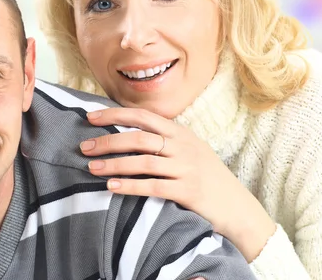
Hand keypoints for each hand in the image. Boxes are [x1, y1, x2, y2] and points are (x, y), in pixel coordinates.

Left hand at [80, 107, 274, 262]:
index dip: (114, 114)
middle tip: (84, 147)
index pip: (142, 115)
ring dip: (114, 164)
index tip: (90, 117)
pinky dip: (130, 186)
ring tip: (91, 168)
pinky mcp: (188, 192)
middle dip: (108, 141)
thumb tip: (127, 130)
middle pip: (138, 137)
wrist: (237, 206)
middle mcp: (183, 146)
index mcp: (180, 131)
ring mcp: (186, 168)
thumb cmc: (207, 176)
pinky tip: (112, 186)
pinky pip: (153, 187)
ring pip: (143, 161)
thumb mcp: (190, 148)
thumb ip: (165, 138)